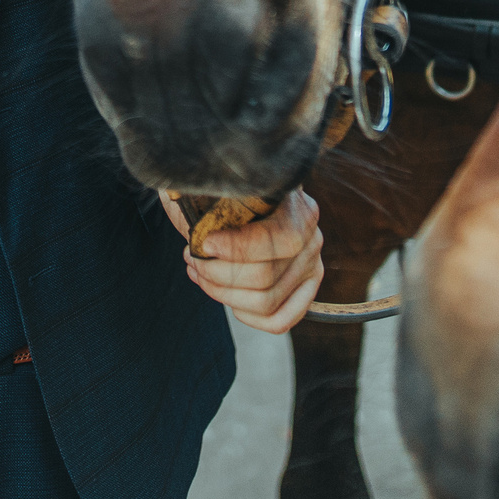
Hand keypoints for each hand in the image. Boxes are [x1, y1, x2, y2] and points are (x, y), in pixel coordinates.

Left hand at [165, 187, 323, 334]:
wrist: (240, 197)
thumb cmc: (225, 189)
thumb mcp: (218, 178)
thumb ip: (211, 185)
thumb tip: (186, 195)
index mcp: (295, 203)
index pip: (278, 239)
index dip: (238, 248)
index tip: (205, 243)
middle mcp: (311, 235)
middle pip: (265, 276)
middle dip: (216, 272)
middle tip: (192, 257)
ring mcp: (312, 265)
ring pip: (266, 301)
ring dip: (222, 292)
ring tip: (199, 272)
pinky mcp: (304, 289)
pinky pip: (280, 320)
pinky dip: (247, 315)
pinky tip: (226, 295)